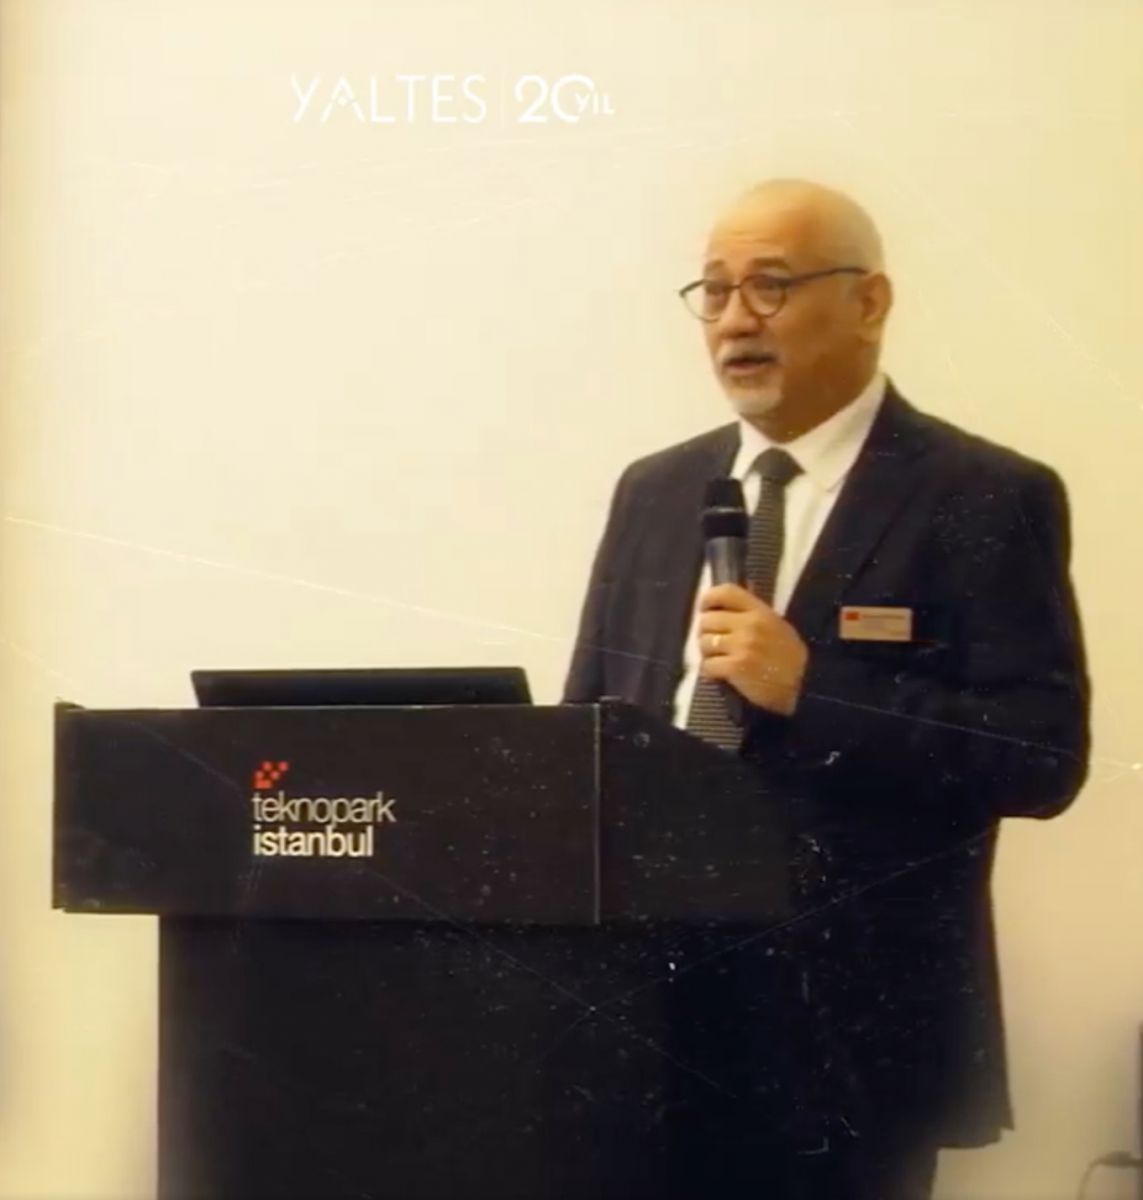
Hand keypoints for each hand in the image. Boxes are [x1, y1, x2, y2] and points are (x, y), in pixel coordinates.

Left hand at [697, 583, 808, 715]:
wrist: (803, 686)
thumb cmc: (789, 657)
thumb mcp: (776, 625)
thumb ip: (751, 612)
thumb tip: (726, 601)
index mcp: (760, 611)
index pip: (726, 592)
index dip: (709, 599)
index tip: (705, 609)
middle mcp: (749, 625)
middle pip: (707, 620)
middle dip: (707, 632)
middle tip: (715, 643)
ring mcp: (741, 646)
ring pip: (704, 643)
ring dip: (708, 653)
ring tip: (720, 659)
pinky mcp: (735, 668)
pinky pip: (707, 665)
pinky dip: (710, 670)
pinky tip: (720, 673)